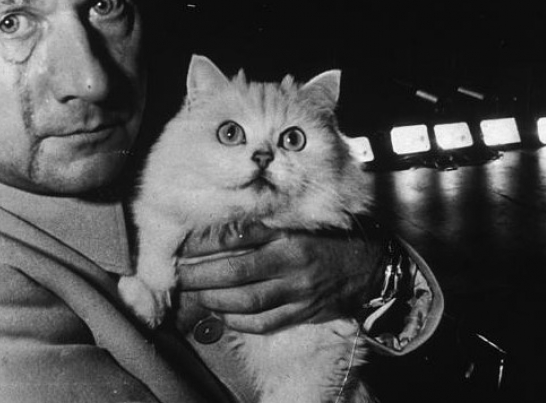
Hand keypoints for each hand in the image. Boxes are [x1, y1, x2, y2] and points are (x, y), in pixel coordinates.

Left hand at [175, 218, 386, 334]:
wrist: (367, 266)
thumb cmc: (323, 238)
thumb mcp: (295, 222)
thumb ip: (261, 225)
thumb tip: (216, 228)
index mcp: (287, 233)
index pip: (238, 235)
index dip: (206, 241)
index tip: (183, 243)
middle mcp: (291, 261)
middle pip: (236, 270)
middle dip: (201, 274)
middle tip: (179, 274)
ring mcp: (298, 291)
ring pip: (248, 301)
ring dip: (216, 300)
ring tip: (197, 294)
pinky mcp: (302, 313)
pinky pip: (265, 323)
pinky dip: (239, 321)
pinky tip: (223, 314)